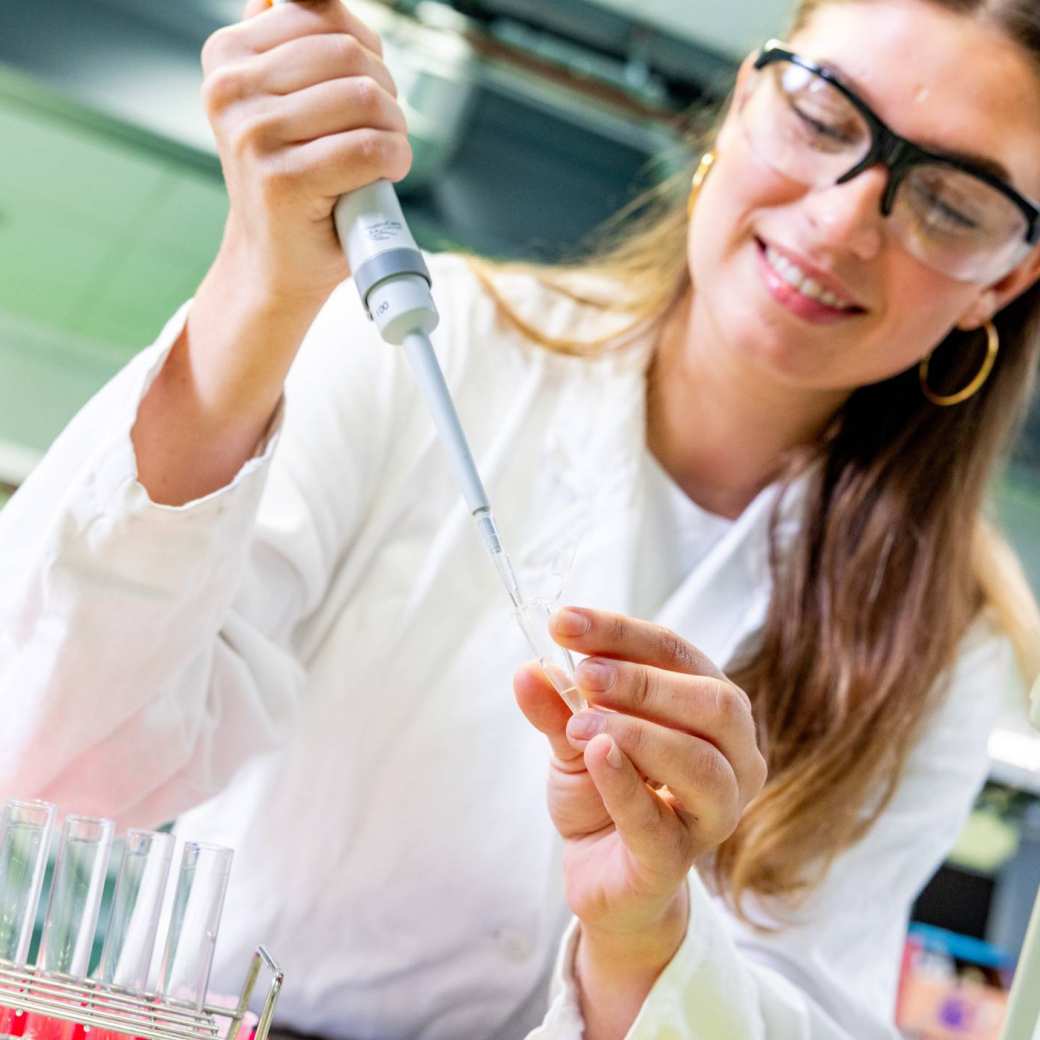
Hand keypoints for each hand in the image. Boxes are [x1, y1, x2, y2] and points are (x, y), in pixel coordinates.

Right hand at [201, 0, 411, 305]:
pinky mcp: (283, 180)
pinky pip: (369, 148)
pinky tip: (385, 175)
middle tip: (382, 128)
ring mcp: (253, 135)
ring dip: (394, 129)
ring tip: (382, 155)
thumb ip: (294, 44)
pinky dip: (394, 160)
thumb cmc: (293, 180)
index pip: (323, 14)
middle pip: (348, 54)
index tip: (365, 88)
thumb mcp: (284, 100)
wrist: (275, 263)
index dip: (366, 49)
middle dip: (384, 91)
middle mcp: (230, 90)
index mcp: (226, 57)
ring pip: (364, 98)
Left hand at [514, 607, 766, 1031]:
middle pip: (713, 702)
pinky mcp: (677, 861)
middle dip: (643, 680)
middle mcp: (733, 757)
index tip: (563, 620)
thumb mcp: (575, 736)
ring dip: (635, 730)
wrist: (601, 874)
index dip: (621, 633)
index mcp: (711, 711)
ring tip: (579, 724)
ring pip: (700, 761)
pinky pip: (658, 820)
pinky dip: (625, 782)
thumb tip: (528, 668)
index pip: (678, 654)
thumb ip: (558, 704)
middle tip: (583, 674)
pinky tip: (595, 753)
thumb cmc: (604, 794)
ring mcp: (714, 813)